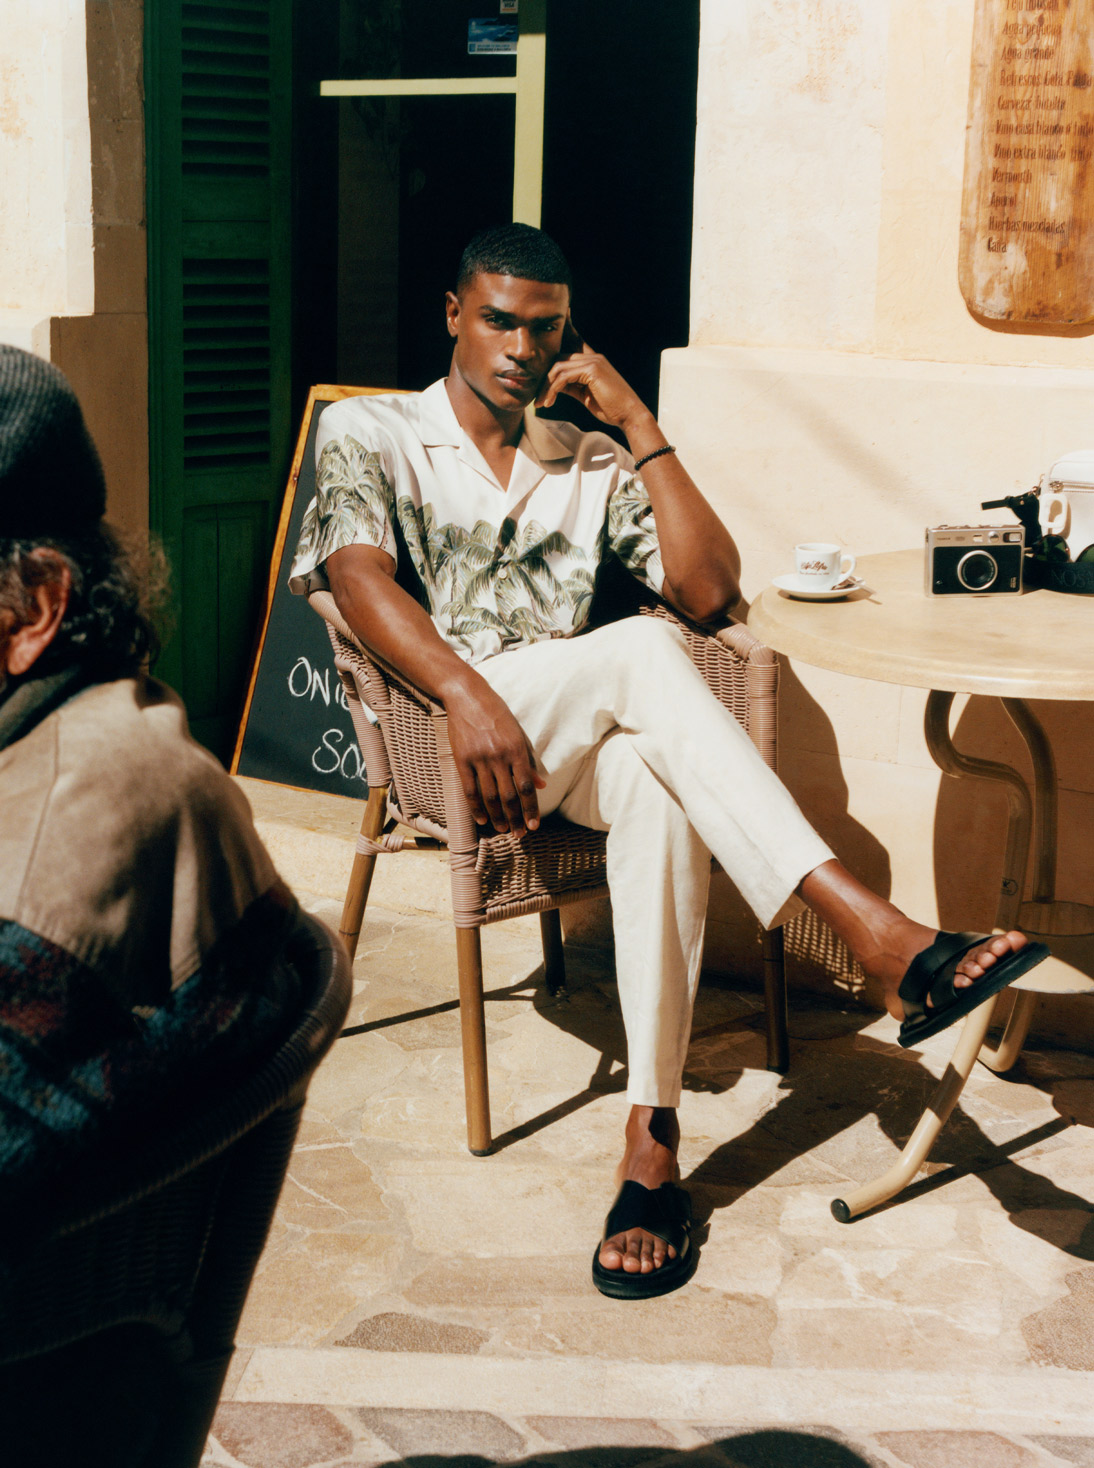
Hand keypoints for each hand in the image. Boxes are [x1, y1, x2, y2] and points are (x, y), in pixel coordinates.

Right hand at [443, 678, 545, 837]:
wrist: (467, 696)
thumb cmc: (496, 714)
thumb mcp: (517, 734)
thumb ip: (529, 761)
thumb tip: (542, 785)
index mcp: (516, 750)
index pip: (526, 787)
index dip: (531, 809)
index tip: (534, 824)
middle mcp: (499, 757)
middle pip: (509, 796)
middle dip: (516, 818)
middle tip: (519, 834)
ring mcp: (479, 759)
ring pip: (490, 797)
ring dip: (498, 817)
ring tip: (503, 829)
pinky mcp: (462, 760)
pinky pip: (470, 790)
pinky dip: (476, 807)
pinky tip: (482, 819)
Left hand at [536, 328, 651, 435]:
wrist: (629, 415)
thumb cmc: (610, 408)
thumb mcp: (586, 395)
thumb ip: (571, 386)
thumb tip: (554, 385)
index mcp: (593, 360)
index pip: (574, 341)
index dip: (565, 329)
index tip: (558, 317)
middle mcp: (593, 356)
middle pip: (559, 357)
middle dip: (544, 378)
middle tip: (537, 399)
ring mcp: (593, 361)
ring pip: (558, 367)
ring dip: (546, 387)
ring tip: (541, 403)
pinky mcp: (592, 370)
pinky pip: (563, 377)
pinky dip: (553, 390)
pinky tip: (549, 402)